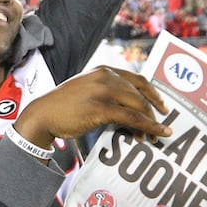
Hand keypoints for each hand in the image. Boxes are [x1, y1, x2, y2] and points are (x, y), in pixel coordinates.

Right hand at [12, 65, 170, 146]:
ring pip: (138, 105)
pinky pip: (132, 118)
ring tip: (157, 136)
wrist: (43, 114)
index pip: (137, 79)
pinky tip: (153, 136)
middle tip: (162, 125)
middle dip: (154, 111)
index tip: (162, 106)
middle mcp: (105, 77)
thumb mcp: (86, 89)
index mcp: (103, 70)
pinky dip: (147, 127)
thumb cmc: (63, 105)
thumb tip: (128, 108)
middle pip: (141, 93)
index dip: (153, 93)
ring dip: (151, 122)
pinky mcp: (100, 108)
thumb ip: (105, 91)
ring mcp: (103, 92)